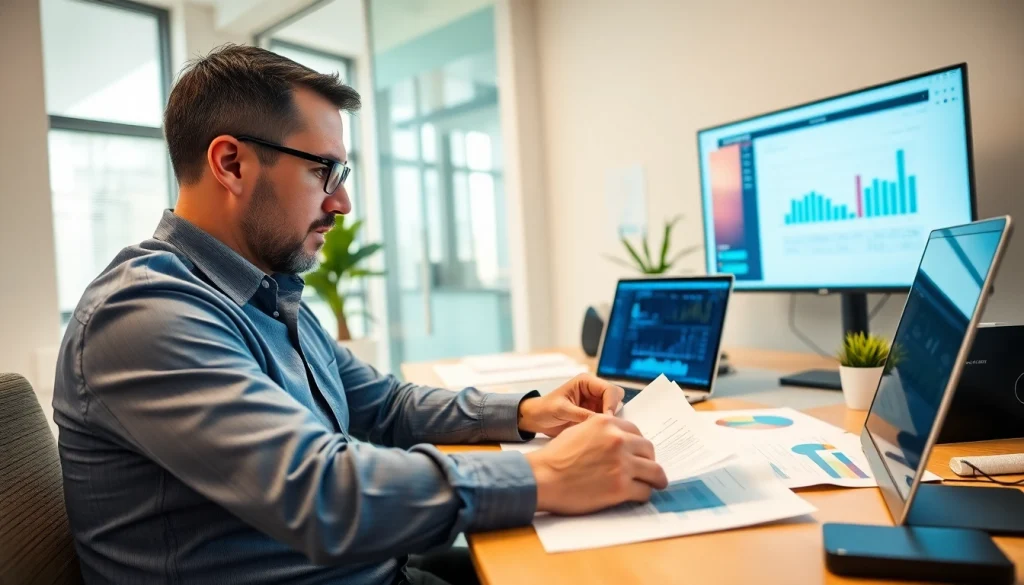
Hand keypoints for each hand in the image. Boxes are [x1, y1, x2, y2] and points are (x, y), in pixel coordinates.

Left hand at [517, 374, 624, 436]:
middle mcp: (593, 390)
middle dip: (613, 410)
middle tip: (606, 424)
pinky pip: (606, 420)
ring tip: (603, 429)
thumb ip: (582, 414)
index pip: (609, 389)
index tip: (607, 418)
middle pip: (616, 397)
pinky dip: (606, 426)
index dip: (611, 404)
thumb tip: (600, 421)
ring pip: (614, 409)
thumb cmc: (544, 409)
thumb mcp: (562, 410)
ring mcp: (595, 403)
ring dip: (610, 419)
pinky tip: (600, 433)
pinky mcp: (593, 414)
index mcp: (586, 382)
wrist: (536, 419)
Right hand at [524, 415, 667, 514]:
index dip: (638, 445)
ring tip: (654, 484)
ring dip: (655, 479)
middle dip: (648, 460)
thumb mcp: (579, 430)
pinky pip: (644, 491)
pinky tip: (636, 496)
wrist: (542, 478)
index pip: (637, 432)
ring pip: (655, 471)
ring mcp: (621, 464)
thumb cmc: (555, 457)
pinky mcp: (620, 488)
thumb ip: (601, 431)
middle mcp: (618, 440)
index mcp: (607, 423)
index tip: (638, 454)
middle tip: (646, 470)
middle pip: (649, 449)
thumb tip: (618, 440)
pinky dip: (643, 495)